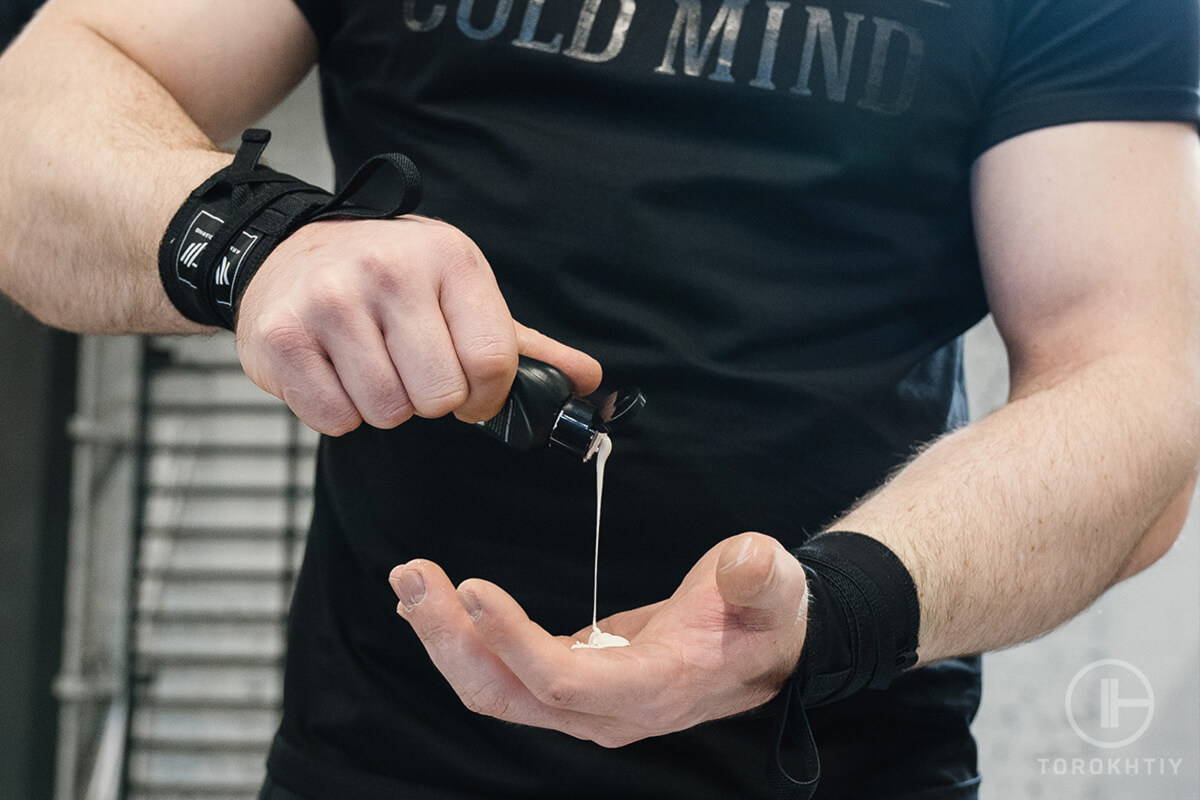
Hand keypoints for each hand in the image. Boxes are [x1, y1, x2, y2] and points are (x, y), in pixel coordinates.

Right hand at [236, 216, 601, 433]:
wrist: (287, 255)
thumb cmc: (389, 283)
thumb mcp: (461, 295)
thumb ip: (525, 345)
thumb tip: (589, 381)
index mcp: (449, 259)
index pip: (492, 362)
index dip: (486, 395)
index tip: (470, 390)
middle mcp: (389, 271)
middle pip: (439, 395)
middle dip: (431, 400)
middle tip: (411, 371)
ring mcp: (330, 301)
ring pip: (387, 412)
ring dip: (385, 406)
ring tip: (370, 365)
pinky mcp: (282, 336)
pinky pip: (334, 419)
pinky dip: (339, 412)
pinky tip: (334, 371)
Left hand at [388, 532, 808, 747]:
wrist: (767, 644)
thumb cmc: (767, 612)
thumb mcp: (775, 585)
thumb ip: (761, 578)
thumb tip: (751, 562)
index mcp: (654, 686)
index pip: (562, 680)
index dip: (511, 639)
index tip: (471, 586)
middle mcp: (609, 711)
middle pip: (508, 694)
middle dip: (451, 639)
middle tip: (411, 575)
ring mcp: (587, 706)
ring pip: (497, 690)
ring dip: (446, 639)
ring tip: (410, 582)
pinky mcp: (574, 685)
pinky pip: (505, 677)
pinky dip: (465, 642)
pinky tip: (437, 606)